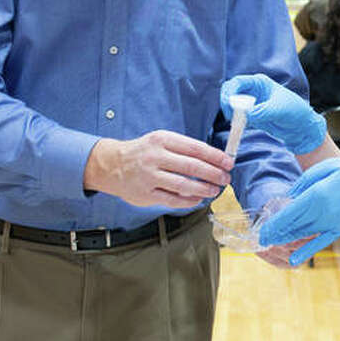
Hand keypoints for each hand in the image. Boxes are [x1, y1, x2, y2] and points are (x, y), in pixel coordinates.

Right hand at [83, 131, 232, 208]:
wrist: (111, 165)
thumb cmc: (143, 152)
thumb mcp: (161, 140)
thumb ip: (184, 148)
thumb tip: (214, 159)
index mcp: (162, 140)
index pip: (195, 148)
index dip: (215, 156)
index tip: (228, 162)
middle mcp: (156, 157)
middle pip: (192, 166)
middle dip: (213, 173)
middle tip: (225, 178)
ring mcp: (150, 176)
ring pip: (184, 185)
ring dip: (204, 188)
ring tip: (215, 190)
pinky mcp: (146, 194)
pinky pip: (172, 200)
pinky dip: (189, 201)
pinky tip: (198, 199)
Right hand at [220, 74, 325, 154]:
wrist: (302, 128)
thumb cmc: (295, 112)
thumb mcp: (279, 109)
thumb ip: (262, 111)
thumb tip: (247, 115)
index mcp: (259, 82)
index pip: (237, 82)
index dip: (229, 92)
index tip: (229, 105)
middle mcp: (253, 91)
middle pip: (231, 92)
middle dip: (227, 103)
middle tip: (230, 116)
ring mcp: (252, 103)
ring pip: (232, 105)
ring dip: (231, 113)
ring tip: (237, 123)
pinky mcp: (252, 115)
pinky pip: (238, 117)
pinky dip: (236, 122)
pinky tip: (240, 127)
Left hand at [258, 157, 339, 265]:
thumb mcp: (325, 168)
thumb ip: (304, 182)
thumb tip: (289, 197)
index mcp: (318, 195)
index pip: (290, 213)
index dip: (274, 224)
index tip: (261, 231)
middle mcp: (323, 213)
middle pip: (293, 226)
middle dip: (275, 233)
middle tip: (259, 239)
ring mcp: (331, 224)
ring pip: (303, 234)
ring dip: (286, 240)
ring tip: (270, 244)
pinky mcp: (339, 229)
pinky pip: (319, 242)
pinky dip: (306, 252)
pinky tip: (294, 260)